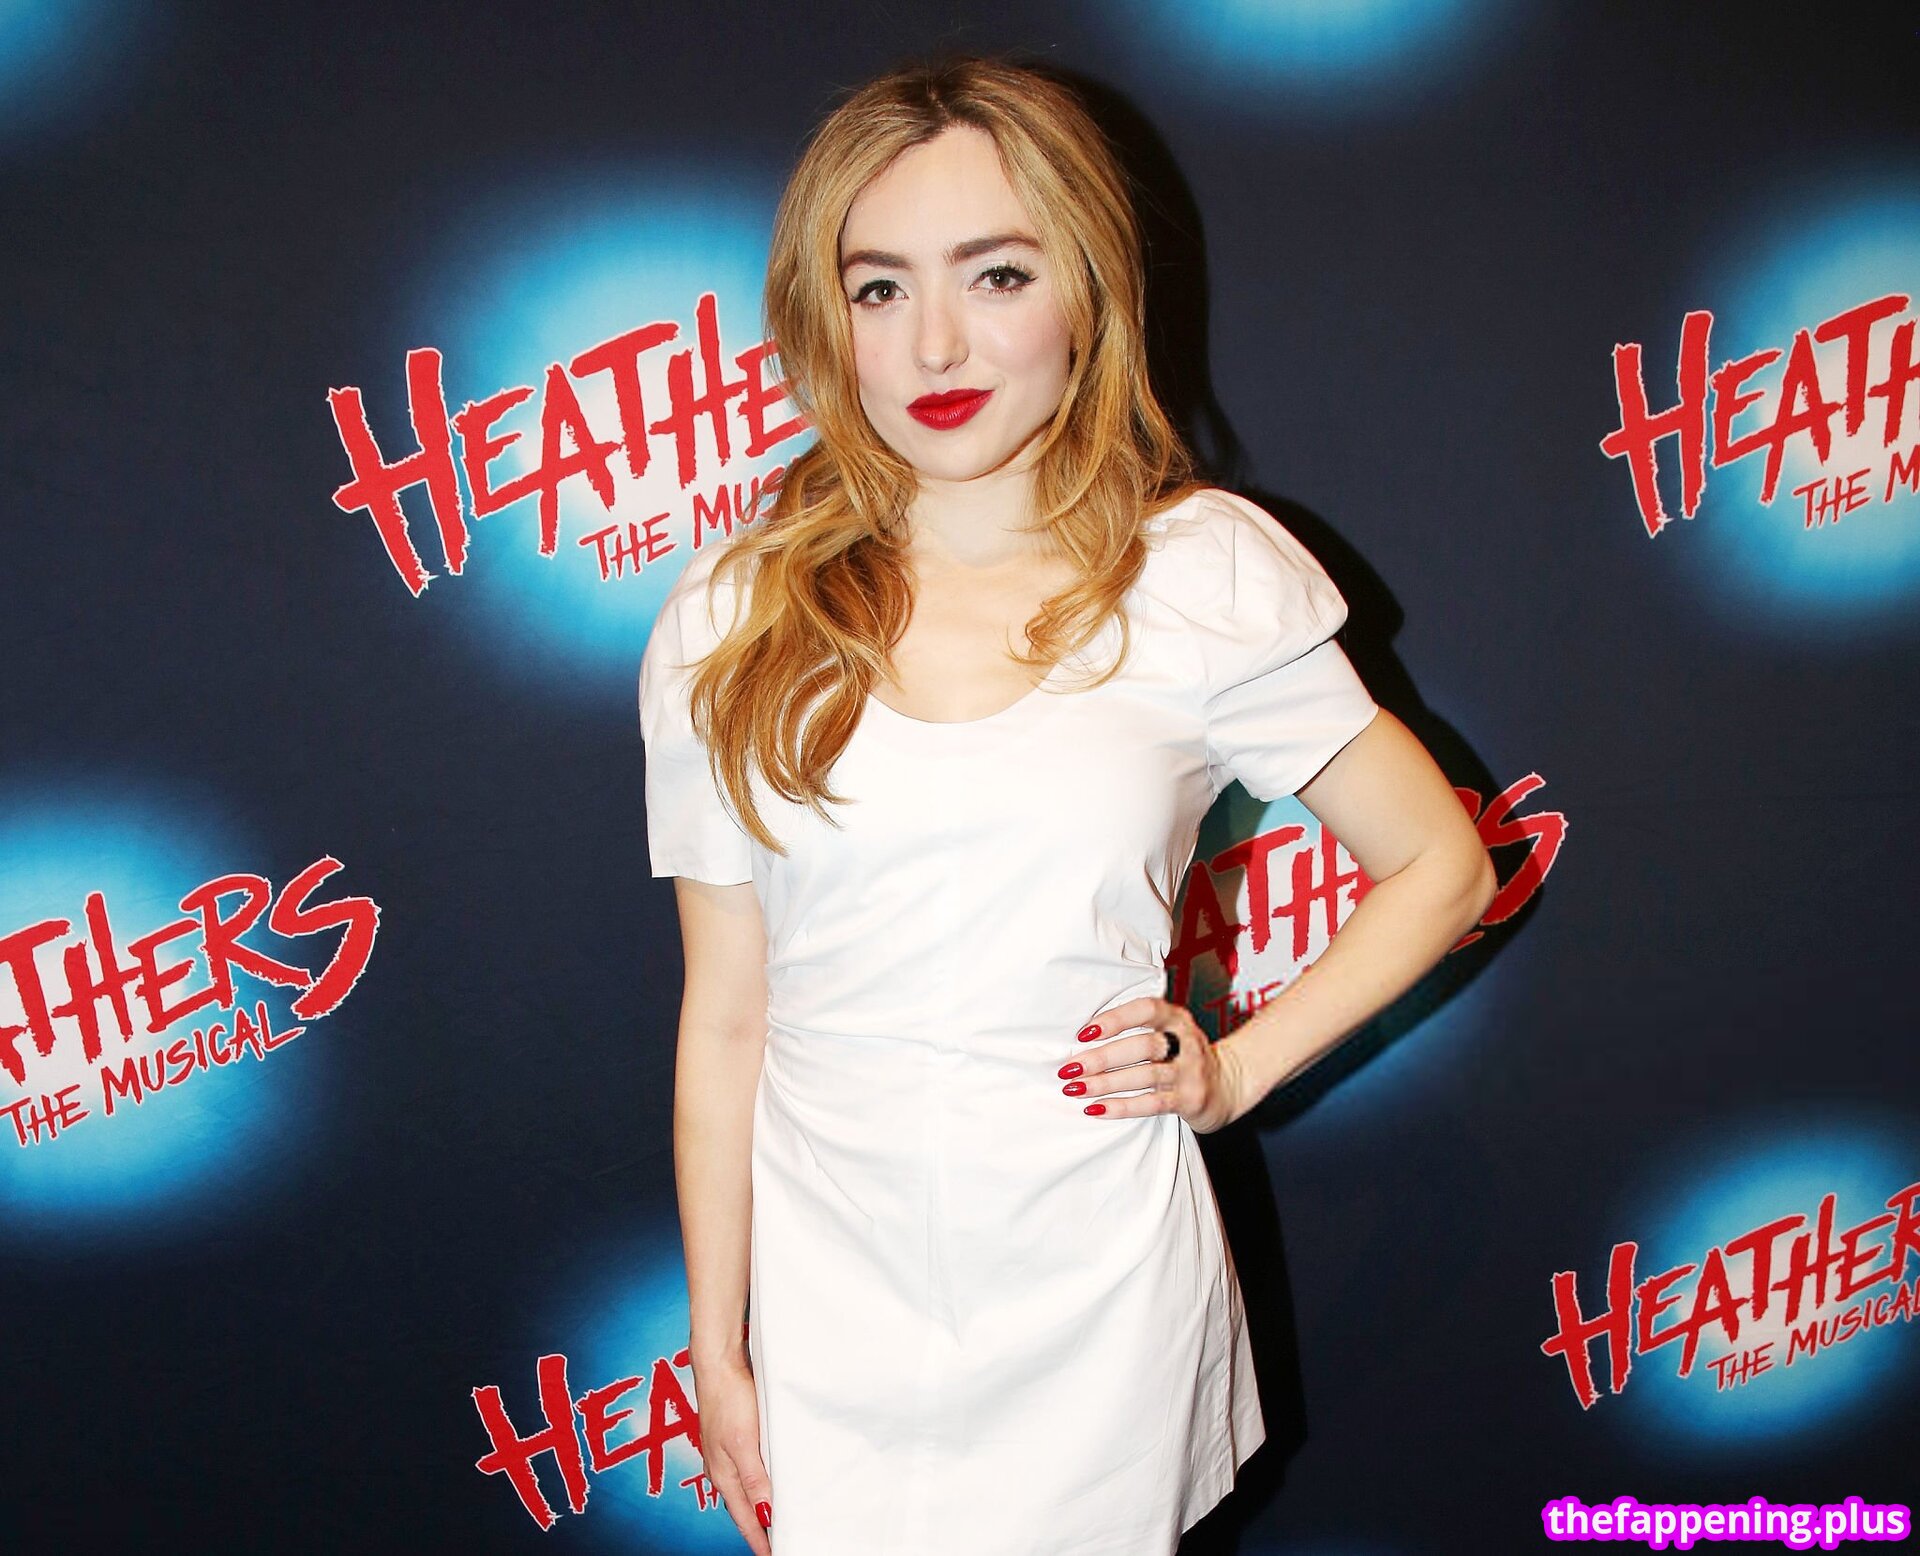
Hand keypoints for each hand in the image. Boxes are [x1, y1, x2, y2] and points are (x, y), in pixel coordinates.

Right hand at [691, 1349, 773, 1553]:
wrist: (717, 1364)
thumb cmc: (728, 1399)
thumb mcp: (743, 1442)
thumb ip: (753, 1478)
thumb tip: (764, 1511)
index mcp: (724, 1474)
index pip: (745, 1517)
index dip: (759, 1538)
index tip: (773, 1555)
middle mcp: (721, 1468)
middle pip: (742, 1508)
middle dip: (758, 1528)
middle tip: (775, 1543)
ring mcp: (724, 1453)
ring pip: (743, 1490)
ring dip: (757, 1506)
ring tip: (773, 1520)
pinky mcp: (731, 1437)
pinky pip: (746, 1470)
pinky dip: (757, 1483)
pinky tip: (766, 1480)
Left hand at [1061, 997, 1263, 1133]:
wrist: (1228, 1086)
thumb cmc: (1183, 1056)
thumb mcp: (1170, 1032)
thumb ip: (1138, 1029)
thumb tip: (1082, 1039)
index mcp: (1176, 1018)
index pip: (1146, 1010)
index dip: (1115, 1019)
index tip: (1084, 1033)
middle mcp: (1186, 1041)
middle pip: (1142, 1046)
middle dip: (1102, 1057)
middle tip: (1069, 1068)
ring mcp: (1191, 1071)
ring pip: (1145, 1076)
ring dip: (1106, 1083)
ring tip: (1075, 1089)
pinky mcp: (1190, 1100)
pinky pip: (1152, 1104)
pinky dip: (1121, 1107)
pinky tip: (1097, 1109)